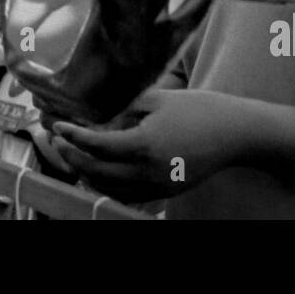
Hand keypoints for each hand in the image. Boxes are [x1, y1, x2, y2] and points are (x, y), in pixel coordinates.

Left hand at [47, 89, 245, 201]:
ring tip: (74, 156)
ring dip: (88, 174)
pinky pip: (128, 194)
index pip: (98, 146)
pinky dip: (109, 185)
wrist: (236, 133)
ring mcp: (158, 186)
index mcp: (144, 144)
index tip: (58, 127)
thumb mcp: (158, 99)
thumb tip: (101, 113)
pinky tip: (100, 171)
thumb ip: (127, 107)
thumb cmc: (199, 109)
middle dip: (73, 157)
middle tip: (59, 142)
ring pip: (111, 188)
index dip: (74, 137)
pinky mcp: (166, 191)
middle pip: (98, 172)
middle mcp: (148, 171)